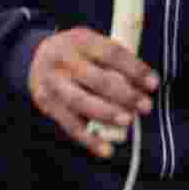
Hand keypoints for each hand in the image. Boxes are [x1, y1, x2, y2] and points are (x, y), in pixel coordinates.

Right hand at [27, 27, 158, 159]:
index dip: (134, 68)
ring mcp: (54, 83)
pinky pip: (70, 125)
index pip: (111, 53)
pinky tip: (106, 149)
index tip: (153, 83)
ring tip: (128, 121)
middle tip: (145, 106)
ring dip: (107, 114)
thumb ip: (113, 60)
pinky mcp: (47, 104)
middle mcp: (65, 60)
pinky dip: (89, 140)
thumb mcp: (92, 43)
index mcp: (81, 40)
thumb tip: (143, 84)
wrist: (36, 58)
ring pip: (81, 102)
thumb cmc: (76, 53)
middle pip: (97, 79)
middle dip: (125, 94)